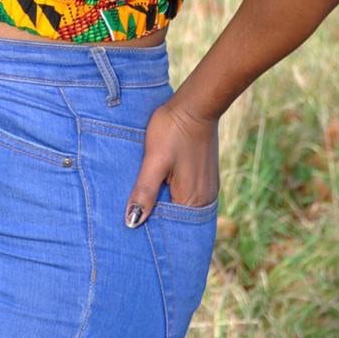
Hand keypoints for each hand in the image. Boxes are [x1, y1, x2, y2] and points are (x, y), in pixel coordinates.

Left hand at [124, 98, 219, 225]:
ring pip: (181, 208)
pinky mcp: (204, 177)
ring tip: (142, 208)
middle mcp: (204, 199)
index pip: (173, 229)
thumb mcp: (154, 161)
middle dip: (158, 222)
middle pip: (178, 221)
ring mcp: (206, 188)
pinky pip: (186, 196)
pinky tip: (157, 192)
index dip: (153, 232)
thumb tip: (132, 223)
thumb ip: (145, 192)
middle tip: (132, 222)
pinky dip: (172, 197)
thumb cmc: (173, 130)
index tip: (133, 232)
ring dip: (164, 208)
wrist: (195, 105)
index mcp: (193, 199)